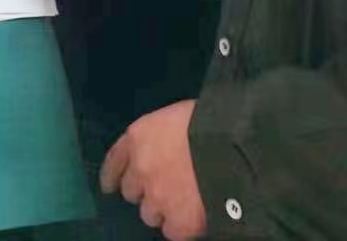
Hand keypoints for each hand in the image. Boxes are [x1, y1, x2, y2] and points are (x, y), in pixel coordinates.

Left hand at [100, 101, 207, 240]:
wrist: (235, 144)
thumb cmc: (211, 119)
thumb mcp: (177, 117)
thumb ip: (162, 136)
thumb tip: (167, 149)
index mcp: (138, 137)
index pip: (114, 162)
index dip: (112, 176)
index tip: (111, 185)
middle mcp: (140, 169)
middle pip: (131, 192)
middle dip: (145, 191)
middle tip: (165, 188)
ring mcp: (157, 198)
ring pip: (150, 214)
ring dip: (163, 209)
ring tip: (183, 202)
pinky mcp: (179, 222)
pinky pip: (172, 231)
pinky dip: (182, 226)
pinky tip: (194, 217)